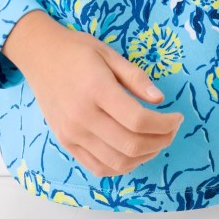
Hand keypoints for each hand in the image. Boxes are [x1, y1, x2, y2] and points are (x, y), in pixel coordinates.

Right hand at [5, 11, 183, 177]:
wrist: (40, 56)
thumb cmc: (77, 50)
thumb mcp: (109, 53)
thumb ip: (135, 77)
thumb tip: (160, 99)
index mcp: (96, 90)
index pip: (138, 120)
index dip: (165, 124)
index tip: (177, 117)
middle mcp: (83, 117)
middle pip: (131, 145)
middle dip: (161, 141)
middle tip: (171, 130)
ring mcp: (73, 134)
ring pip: (117, 162)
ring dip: (144, 157)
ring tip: (156, 141)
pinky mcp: (67, 143)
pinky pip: (98, 167)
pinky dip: (122, 166)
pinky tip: (134, 152)